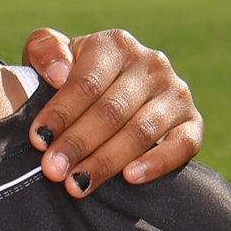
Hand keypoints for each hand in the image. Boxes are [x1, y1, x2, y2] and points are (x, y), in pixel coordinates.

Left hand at [21, 27, 201, 198]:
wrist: (113, 96)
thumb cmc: (74, 80)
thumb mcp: (52, 58)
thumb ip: (45, 50)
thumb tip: (60, 73)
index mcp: (115, 45)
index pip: (86, 83)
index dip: (61, 114)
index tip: (38, 140)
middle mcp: (151, 64)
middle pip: (111, 111)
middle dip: (78, 144)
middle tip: (53, 170)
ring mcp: (175, 93)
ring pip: (141, 131)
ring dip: (107, 161)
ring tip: (77, 184)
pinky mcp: (192, 122)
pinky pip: (183, 145)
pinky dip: (157, 162)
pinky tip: (130, 178)